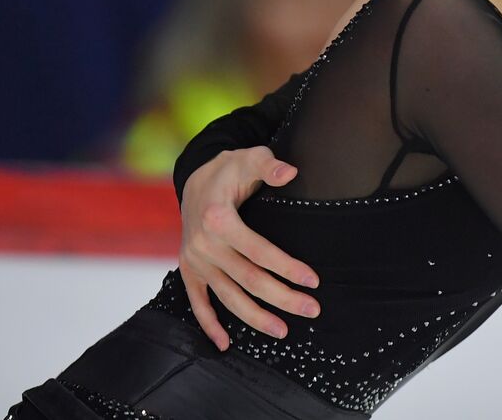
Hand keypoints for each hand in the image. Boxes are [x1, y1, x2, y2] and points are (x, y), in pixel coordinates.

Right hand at [178, 146, 320, 348]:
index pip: (259, 251)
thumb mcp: (250, 158)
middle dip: (282, 298)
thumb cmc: (231, 169)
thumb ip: (270, 165)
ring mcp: (194, 260)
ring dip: (255, 317)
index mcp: (218, 218)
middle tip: (312, 309)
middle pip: (248, 279)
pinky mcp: (188, 269)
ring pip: (227, 296)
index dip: (287, 267)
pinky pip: (197, 302)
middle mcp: (203, 244)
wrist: (195, 178)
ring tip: (283, 331)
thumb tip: (291, 173)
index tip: (313, 280)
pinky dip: (209, 324)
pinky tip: (226, 344)